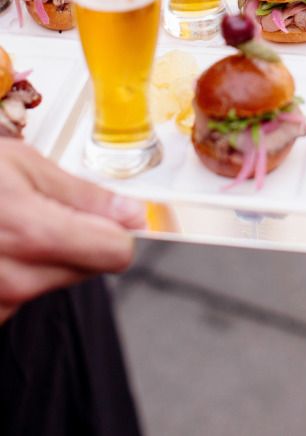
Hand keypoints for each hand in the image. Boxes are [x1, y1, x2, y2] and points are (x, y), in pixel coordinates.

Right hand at [0, 141, 144, 322]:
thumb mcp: (23, 167)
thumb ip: (84, 196)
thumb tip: (133, 214)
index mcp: (31, 232)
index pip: (114, 253)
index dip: (117, 231)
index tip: (112, 219)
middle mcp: (13, 278)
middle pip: (87, 268)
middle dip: (76, 240)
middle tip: (40, 212)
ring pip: (53, 282)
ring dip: (43, 258)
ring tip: (6, 227)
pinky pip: (20, 297)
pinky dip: (15, 273)